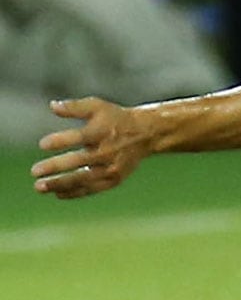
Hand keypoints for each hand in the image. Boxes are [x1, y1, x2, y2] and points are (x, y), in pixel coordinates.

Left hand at [30, 99, 151, 198]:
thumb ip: (75, 107)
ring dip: (60, 184)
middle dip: (56, 167)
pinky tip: (57, 193)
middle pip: (79, 161)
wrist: (146, 134)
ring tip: (39, 187)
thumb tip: (52, 106)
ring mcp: (112, 167)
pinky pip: (92, 189)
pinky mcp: (114, 179)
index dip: (61, 140)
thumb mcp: (98, 107)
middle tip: (34, 171)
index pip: (80, 137)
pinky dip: (74, 192)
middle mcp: (109, 151)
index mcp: (104, 131)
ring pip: (83, 179)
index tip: (42, 144)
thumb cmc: (115, 118)